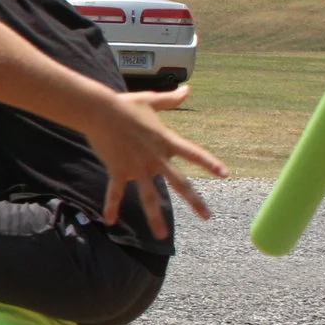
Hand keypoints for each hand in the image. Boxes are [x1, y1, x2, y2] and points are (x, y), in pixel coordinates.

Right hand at [87, 85, 224, 232]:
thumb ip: (171, 99)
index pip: (194, 154)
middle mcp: (155, 158)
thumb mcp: (151, 101)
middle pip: (179, 183)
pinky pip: (115, 192)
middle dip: (195, 201)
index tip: (224, 174)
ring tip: (162, 235)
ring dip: (156, 217)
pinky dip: (112, 207)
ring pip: (149, 196)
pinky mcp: (118, 170)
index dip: (209, 164)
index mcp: (166, 141)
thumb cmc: (125, 105)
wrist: (101, 111)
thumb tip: (188, 88)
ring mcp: (137, 167)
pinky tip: (110, 221)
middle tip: (207, 217)